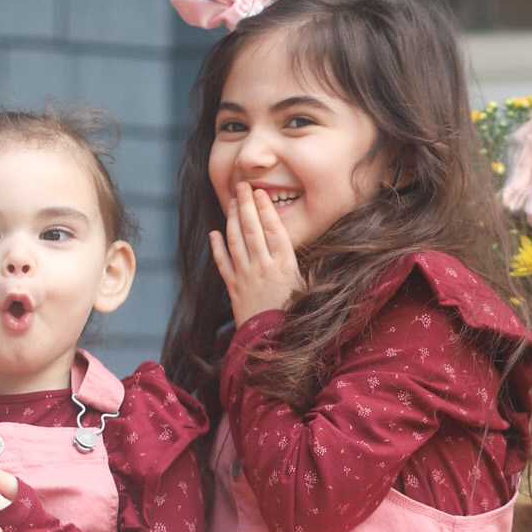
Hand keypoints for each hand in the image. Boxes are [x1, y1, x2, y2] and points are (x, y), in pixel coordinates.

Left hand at [210, 182, 303, 326]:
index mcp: (285, 265)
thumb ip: (307, 269)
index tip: (260, 192)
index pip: (274, 229)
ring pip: (235, 241)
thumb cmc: (296, 318)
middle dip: (245, 204)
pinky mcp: (233, 289)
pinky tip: (214, 233)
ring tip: (231, 202)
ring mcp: (246, 277)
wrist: (273, 345)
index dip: (265, 209)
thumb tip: (316, 253)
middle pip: (251, 229)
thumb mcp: (308, 290)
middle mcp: (263, 267)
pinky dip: (217, 247)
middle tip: (241, 186)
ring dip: (231, 219)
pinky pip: (222, 263)